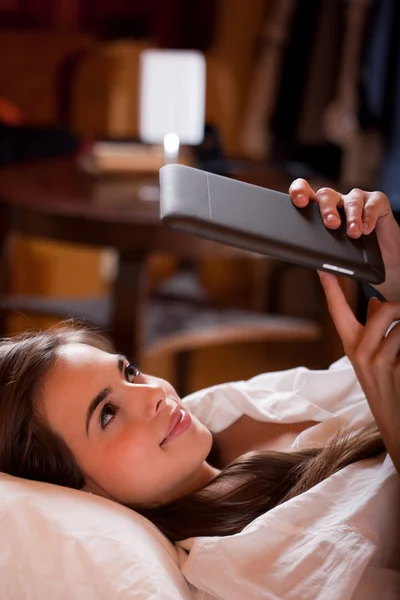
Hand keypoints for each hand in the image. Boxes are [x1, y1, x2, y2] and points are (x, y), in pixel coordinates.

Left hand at [288, 179, 399, 301]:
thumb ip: (326, 266)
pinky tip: (367, 229)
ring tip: (353, 233)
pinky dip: (369, 216)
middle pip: (326, 195)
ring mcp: (357, 200)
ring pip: (351, 200)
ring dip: (352, 217)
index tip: (300, 202)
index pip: (304, 192)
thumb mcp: (336, 264)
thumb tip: (321, 272)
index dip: (299, 192)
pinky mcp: (377, 202)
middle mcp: (337, 202)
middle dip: (327, 209)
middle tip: (331, 225)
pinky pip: (372, 203)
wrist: (382, 260)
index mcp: (319, 213)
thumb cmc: (354, 258)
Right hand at [319, 271, 399, 475]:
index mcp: (352, 346)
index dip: (330, 289)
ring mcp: (377, 362)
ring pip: (399, 323)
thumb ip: (374, 329)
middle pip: (382, 310)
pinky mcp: (394, 369)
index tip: (323, 269)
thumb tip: (376, 303)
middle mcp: (360, 352)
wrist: (396, 425)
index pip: (337, 311)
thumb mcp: (374, 360)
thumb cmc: (388, 390)